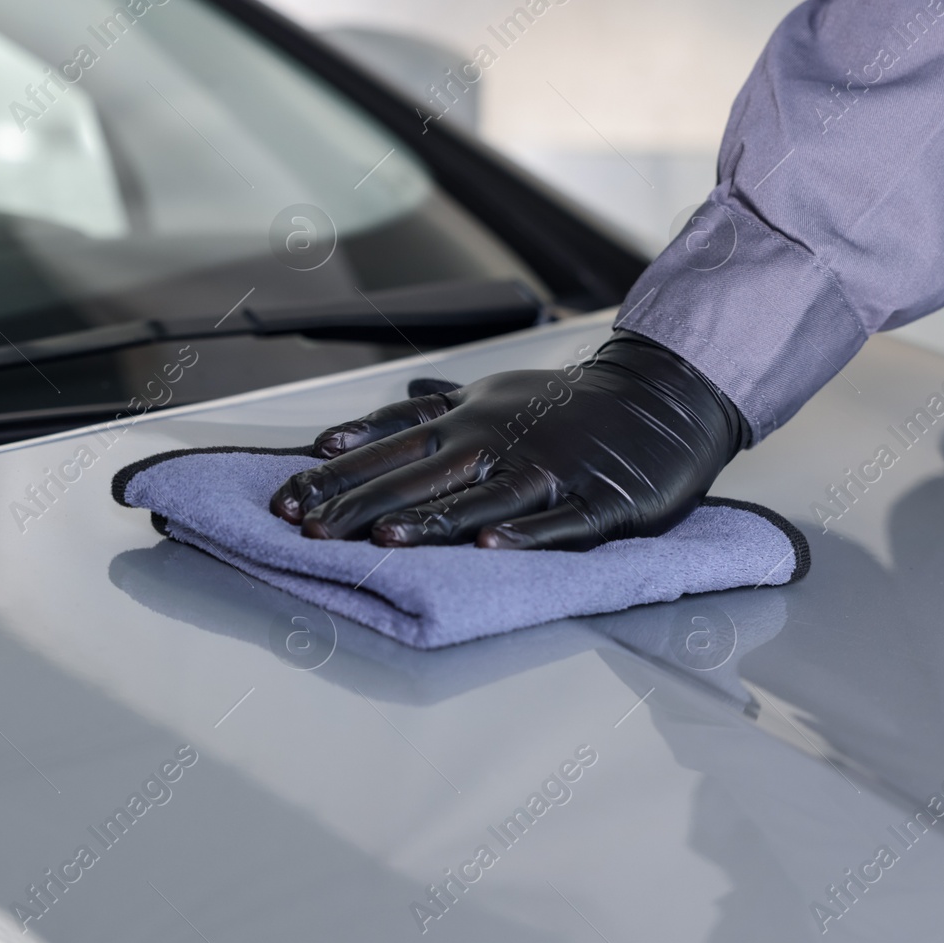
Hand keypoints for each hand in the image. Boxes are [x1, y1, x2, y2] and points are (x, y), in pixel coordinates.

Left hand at [268, 333, 745, 549]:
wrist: (656, 397)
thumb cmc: (560, 405)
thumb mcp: (480, 396)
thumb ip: (408, 417)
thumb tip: (335, 435)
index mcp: (468, 421)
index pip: (389, 449)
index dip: (337, 476)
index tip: (287, 501)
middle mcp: (499, 444)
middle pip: (422, 477)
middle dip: (363, 504)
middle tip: (312, 531)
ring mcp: (548, 473)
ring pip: (483, 499)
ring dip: (434, 520)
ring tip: (387, 540)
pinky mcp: (597, 502)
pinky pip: (560, 523)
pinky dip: (526, 534)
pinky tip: (494, 546)